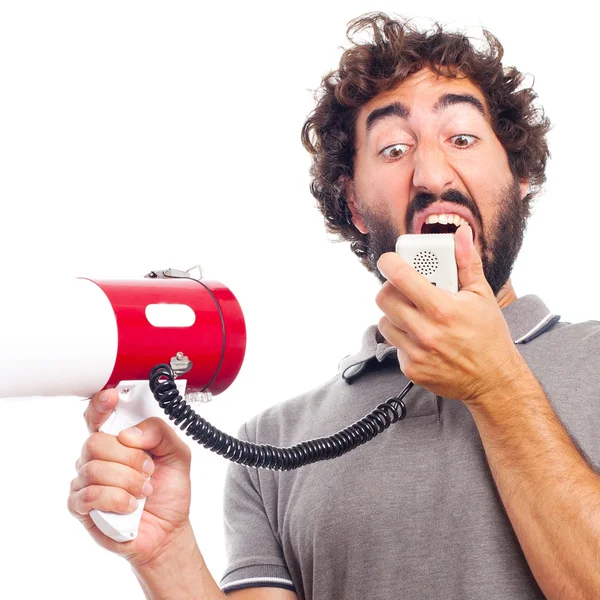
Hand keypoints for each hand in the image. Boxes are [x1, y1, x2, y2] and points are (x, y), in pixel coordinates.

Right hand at [68, 389, 193, 566]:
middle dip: (129, 457)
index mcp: (118, 440)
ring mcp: (86, 481)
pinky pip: (90, 495)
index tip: (112, 398)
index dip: (100, 405)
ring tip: (143, 491)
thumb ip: (160, 433)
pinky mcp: (80, 507)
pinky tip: (130, 506)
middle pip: (96, 442)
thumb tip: (130, 433)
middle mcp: (97, 457)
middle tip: (148, 470)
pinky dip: (117, 499)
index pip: (98, 416)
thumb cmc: (168, 490)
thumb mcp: (178, 454)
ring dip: (128, 481)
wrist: (168, 529)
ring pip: (94, 468)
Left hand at [376, 224, 529, 405]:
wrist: (493, 381)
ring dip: (395, 314)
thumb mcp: (482, 295)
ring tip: (415, 314)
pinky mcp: (411, 369)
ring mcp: (416, 352)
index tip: (389, 260)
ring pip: (384, 322)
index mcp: (442, 308)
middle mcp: (425, 331)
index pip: (400, 277)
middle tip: (405, 289)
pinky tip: (421, 337)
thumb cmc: (489, 336)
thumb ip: (467, 262)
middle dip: (391, 288)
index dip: (389, 263)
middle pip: (384, 298)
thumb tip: (460, 235)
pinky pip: (394, 345)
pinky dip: (403, 338)